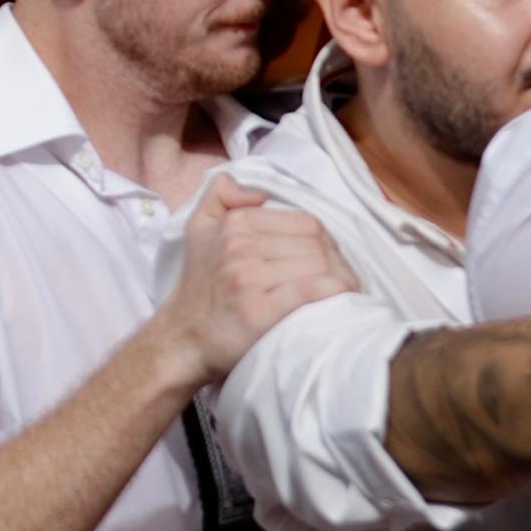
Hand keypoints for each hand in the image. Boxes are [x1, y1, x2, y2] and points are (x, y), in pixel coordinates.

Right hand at [163, 182, 356, 392]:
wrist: (185, 338)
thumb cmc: (200, 285)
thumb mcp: (198, 226)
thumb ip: (221, 193)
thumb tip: (259, 193)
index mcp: (234, 223)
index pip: (303, 221)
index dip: (325, 240)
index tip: (330, 259)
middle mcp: (241, 246)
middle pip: (314, 243)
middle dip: (337, 261)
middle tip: (343, 278)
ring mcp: (249, 278)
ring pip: (316, 265)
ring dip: (341, 278)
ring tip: (346, 291)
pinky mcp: (259, 312)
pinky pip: (308, 290)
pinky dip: (333, 289)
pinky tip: (344, 295)